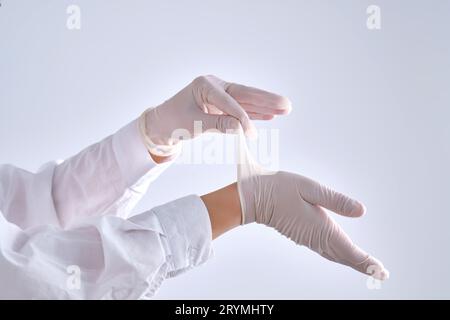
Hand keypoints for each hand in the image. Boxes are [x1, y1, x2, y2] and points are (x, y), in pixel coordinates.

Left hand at [143, 75, 291, 147]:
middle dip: (266, 100)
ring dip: (265, 106)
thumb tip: (240, 128)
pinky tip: (269, 115)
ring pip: (246, 101)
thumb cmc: (173, 121)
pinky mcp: (222, 105)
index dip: (242, 118)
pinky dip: (254, 114)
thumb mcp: (193, 123)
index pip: (230, 101)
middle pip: (245, 94)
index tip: (251, 134)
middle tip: (286, 104)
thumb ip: (217, 125)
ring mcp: (220, 95)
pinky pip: (241, 109)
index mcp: (205, 85)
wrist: (163, 124)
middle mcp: (215, 86)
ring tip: (285, 109)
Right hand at [238, 170, 388, 279]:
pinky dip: (339, 255)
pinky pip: (325, 250)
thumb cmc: (280, 189)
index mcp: (321, 227)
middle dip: (363, 265)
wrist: (254, 198)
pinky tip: (343, 254)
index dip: (366, 261)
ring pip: (335, 255)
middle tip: (381, 273)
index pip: (349, 251)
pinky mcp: (302, 235)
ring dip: (352, 261)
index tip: (381, 271)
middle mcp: (316, 237)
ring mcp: (308, 238)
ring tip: (367, 265)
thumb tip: (361, 211)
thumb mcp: (310, 189)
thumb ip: (336, 201)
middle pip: (344, 257)